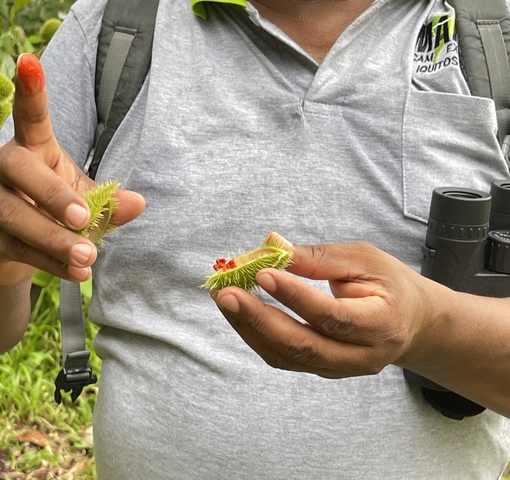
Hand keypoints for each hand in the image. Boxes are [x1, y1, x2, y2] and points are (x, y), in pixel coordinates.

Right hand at [0, 53, 145, 286]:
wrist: (7, 248)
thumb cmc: (51, 209)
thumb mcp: (81, 198)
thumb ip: (106, 200)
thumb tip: (138, 203)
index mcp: (31, 149)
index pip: (30, 117)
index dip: (30, 91)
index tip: (28, 59)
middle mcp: (3, 168)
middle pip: (19, 171)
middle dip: (53, 196)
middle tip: (84, 219)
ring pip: (18, 219)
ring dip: (55, 240)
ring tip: (87, 257)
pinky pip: (21, 251)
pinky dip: (53, 264)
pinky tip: (80, 274)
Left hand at [213, 240, 440, 377]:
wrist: (412, 324)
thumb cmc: (390, 285)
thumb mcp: (364, 260)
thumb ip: (318, 257)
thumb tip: (272, 246)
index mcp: (381, 325)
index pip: (331, 316)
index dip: (294, 296)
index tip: (262, 272)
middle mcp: (361, 356)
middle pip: (303, 345)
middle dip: (259, 318)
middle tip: (227, 293)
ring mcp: (339, 369)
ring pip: (287, 356)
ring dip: (249, 328)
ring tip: (225, 298)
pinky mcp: (321, 369)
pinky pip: (283, 358)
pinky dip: (256, 335)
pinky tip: (239, 313)